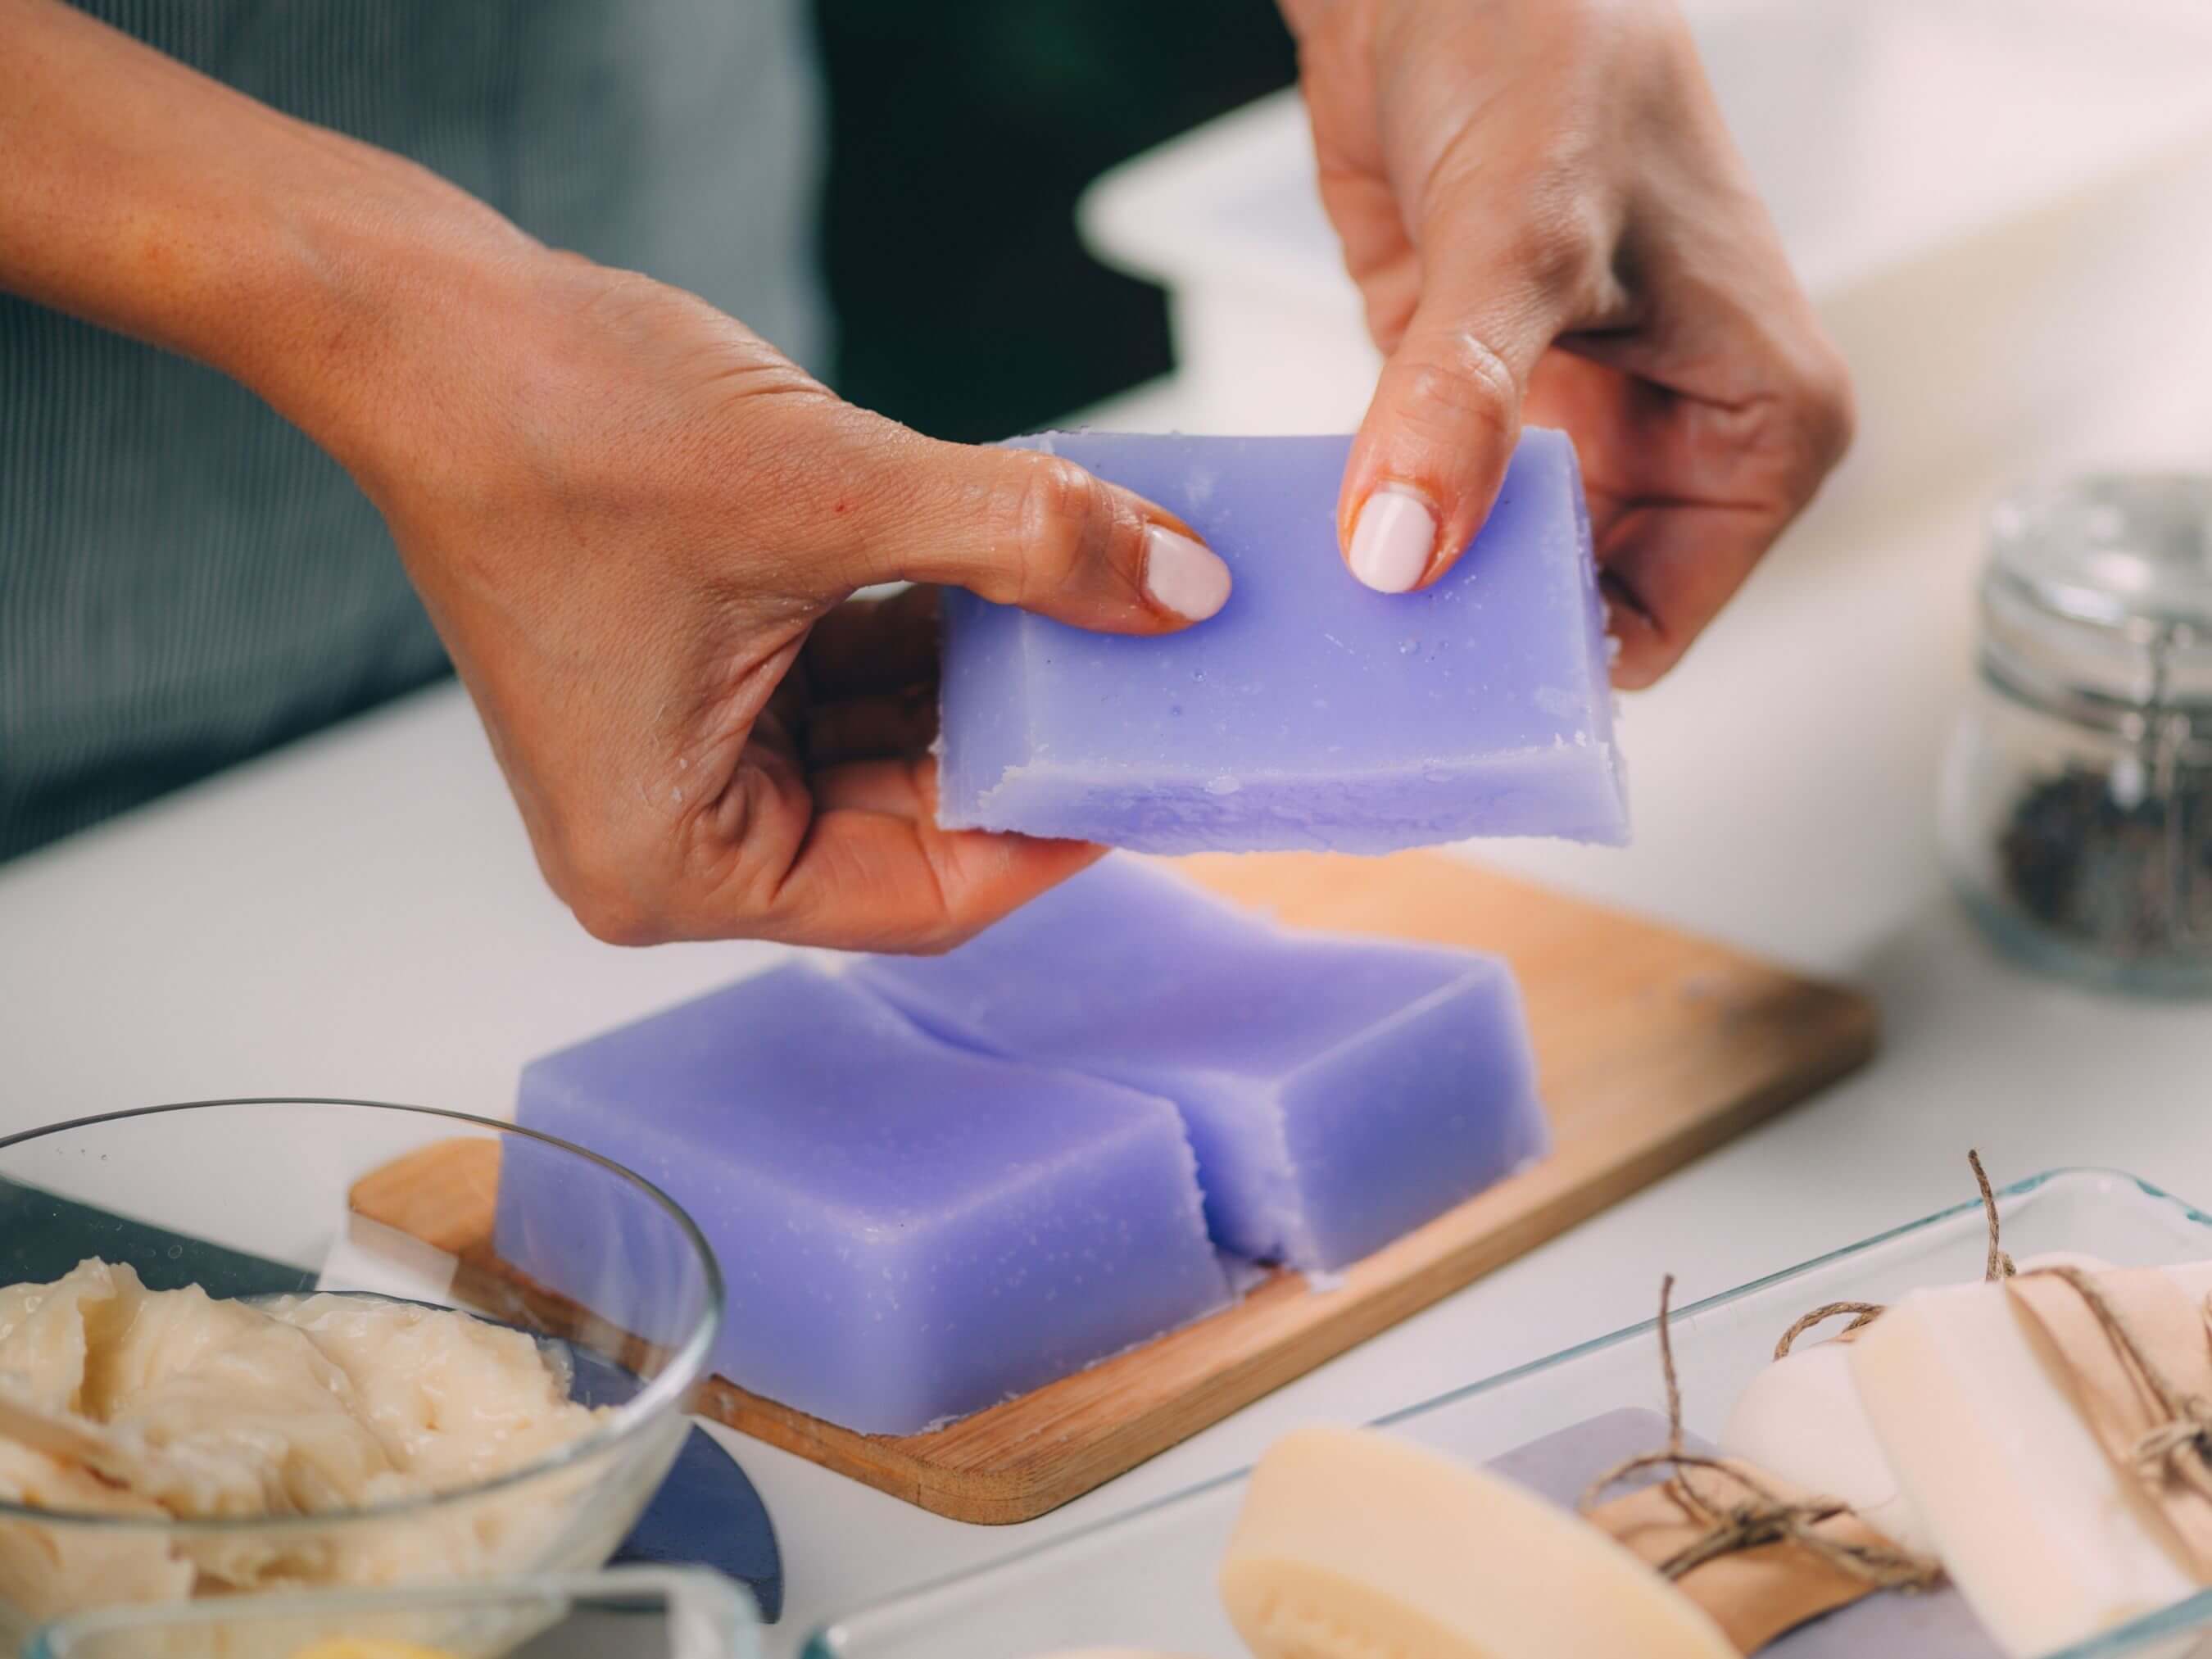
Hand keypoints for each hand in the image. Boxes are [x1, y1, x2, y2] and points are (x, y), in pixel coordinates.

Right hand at [323, 256, 1229, 950]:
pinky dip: (928, 626)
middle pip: (915, 825)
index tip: (1160, 759)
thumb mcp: (837, 494)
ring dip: (988, 669)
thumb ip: (1028, 545)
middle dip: (1027, 733)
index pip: (929, 897)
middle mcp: (674, 841)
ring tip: (1092, 592)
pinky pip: (850, 683)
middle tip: (1148, 658)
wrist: (423, 321)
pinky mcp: (697, 683)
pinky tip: (1008, 558)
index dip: (1058, 830)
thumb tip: (1184, 587)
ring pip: (893, 747)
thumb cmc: (562, 424)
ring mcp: (684, 762)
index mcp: (677, 866)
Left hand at [1285, 0, 1852, 685]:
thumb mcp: (1520, 234)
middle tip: (1366, 674)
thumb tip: (1402, 553)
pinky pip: (1430, 520)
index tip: (1438, 677)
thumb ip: (1463, 398)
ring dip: (1415, 597)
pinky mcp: (1477, 414)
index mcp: (1762, 425)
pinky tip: (1311, 563)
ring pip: (1495, 577)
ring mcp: (1573, 433)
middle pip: (1574, 614)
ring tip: (1327, 630)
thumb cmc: (1548, 45)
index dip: (1550, 657)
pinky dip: (1374, 538)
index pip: (1661, 619)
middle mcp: (1676, 443)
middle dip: (1474, 638)